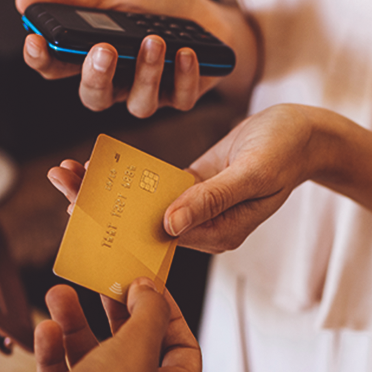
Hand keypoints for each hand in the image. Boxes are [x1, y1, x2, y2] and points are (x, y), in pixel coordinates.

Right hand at [0, 281, 201, 371]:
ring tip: (59, 294)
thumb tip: (149, 289)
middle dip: (117, 312)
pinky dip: (55, 351)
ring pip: (93, 357)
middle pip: (134, 347)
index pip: (182, 347)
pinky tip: (46, 328)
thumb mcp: (136, 347)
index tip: (147, 284)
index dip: (168, 312)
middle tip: (104, 282)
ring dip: (76, 324)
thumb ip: (147, 312)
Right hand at [17, 0, 238, 117]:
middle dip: (96, 76)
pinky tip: (186, 52)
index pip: (57, 67)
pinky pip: (178, 98)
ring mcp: (150, 92)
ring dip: (146, 73)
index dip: (42, 60)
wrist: (213, 15)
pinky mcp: (181, 96)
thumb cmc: (161, 5)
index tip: (36, 42)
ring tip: (154, 42)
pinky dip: (183, 74)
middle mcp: (118, 80)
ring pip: (138, 104)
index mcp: (93, 54)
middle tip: (104, 50)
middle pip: (94, 97)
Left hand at [43, 104, 318, 255]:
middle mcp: (206, 227)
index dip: (118, 227)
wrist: (309, 132)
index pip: (160, 238)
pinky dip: (128, 176)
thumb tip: (168, 225)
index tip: (81, 213)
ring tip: (67, 174)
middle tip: (62, 188)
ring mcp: (199, 206)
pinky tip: (99, 165)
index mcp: (220, 234)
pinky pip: (156, 185)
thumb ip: (211, 198)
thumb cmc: (288, 150)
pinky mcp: (196, 184)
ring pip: (143, 204)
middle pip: (142, 224)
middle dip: (101, 208)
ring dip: (108, 190)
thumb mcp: (252, 173)